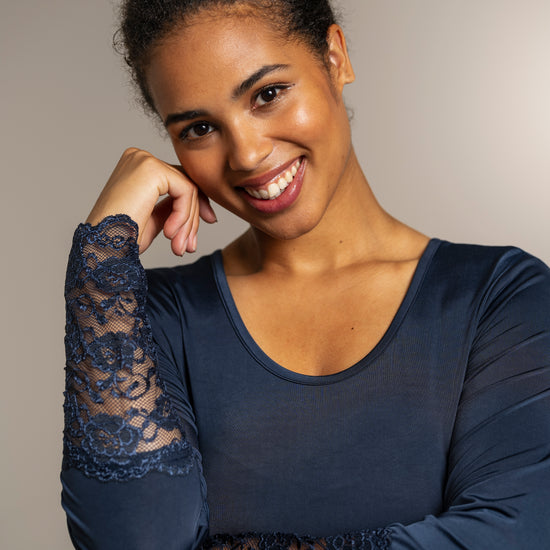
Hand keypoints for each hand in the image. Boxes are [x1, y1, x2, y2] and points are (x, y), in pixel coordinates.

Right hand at [86, 148, 216, 254]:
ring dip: (188, 223)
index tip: (206, 224)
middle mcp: (139, 157)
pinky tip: (169, 234)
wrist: (103, 248)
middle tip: (190, 246)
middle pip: (184, 183)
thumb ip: (172, 205)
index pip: (177, 179)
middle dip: (193, 217)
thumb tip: (196, 204)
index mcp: (136, 166)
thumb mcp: (154, 218)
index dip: (195, 204)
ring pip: (188, 189)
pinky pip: (185, 191)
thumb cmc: (121, 238)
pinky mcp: (151, 169)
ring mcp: (144, 160)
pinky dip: (183, 216)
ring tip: (178, 246)